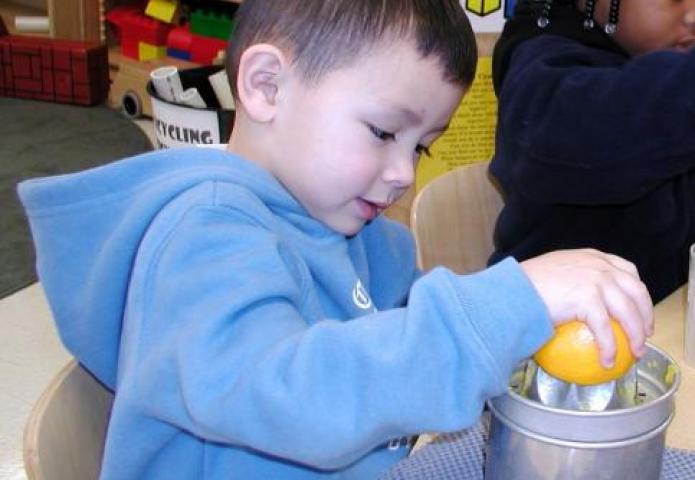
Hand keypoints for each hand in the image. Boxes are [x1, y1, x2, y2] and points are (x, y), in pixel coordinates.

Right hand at [521, 249, 652, 367]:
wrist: (512, 290)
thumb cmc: (523, 285)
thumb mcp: (553, 273)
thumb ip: (571, 280)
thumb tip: (576, 304)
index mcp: (591, 257)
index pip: (626, 270)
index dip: (637, 292)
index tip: (638, 308)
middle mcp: (598, 265)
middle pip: (636, 291)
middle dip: (646, 314)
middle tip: (644, 334)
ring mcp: (595, 280)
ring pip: (628, 312)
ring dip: (636, 335)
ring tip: (634, 352)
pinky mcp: (588, 299)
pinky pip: (606, 330)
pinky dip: (609, 348)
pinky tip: (608, 361)